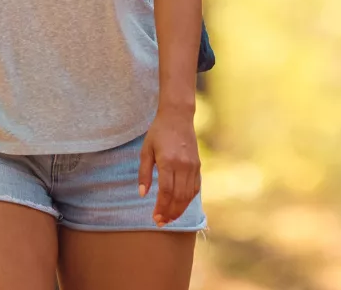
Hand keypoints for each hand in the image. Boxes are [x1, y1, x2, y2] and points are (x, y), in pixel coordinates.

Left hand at [138, 108, 200, 226]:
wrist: (178, 117)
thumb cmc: (158, 132)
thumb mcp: (146, 150)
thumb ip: (144, 173)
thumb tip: (142, 194)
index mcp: (168, 161)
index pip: (166, 191)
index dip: (161, 207)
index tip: (155, 218)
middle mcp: (183, 166)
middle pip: (178, 197)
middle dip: (170, 212)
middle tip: (161, 222)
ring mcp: (193, 166)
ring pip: (188, 195)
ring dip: (179, 209)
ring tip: (170, 218)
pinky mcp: (198, 166)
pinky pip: (195, 188)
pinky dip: (188, 200)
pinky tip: (180, 206)